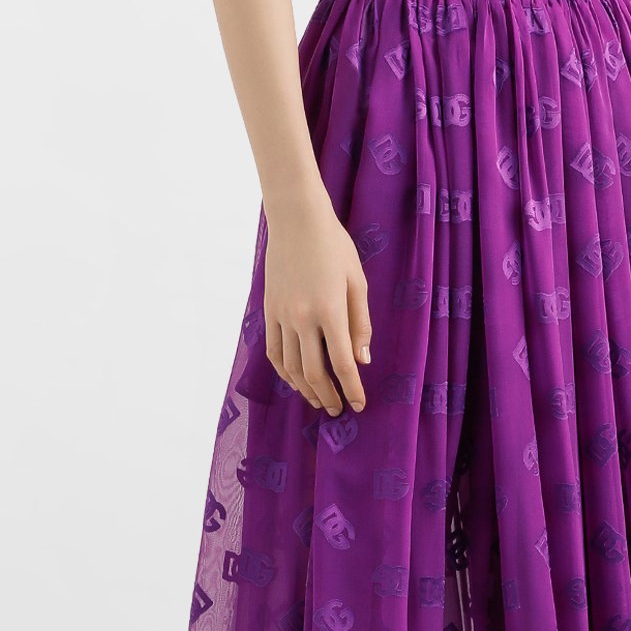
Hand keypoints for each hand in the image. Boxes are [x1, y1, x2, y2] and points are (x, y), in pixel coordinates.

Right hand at [261, 192, 371, 415]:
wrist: (296, 221)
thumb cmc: (334, 246)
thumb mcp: (357, 282)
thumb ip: (360, 323)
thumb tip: (362, 359)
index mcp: (330, 310)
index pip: (343, 362)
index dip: (352, 388)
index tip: (359, 404)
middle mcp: (303, 317)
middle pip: (313, 372)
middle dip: (328, 396)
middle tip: (338, 409)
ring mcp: (281, 315)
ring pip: (290, 366)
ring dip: (305, 389)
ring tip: (318, 400)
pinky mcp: (268, 310)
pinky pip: (274, 350)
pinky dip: (283, 371)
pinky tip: (294, 380)